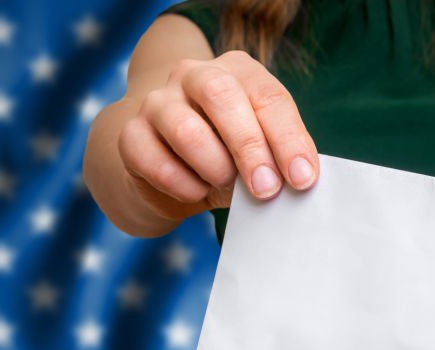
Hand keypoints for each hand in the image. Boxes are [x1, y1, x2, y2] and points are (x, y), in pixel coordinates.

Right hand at [118, 50, 317, 219]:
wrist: (171, 168)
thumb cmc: (229, 156)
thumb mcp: (261, 152)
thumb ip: (278, 158)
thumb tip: (300, 179)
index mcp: (237, 71)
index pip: (267, 96)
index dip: (288, 139)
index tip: (302, 179)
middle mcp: (193, 75)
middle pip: (221, 96)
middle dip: (249, 147)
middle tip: (266, 189)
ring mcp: (158, 102)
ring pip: (186, 130)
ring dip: (215, 168)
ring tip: (226, 186)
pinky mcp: (131, 135)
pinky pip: (156, 162)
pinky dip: (183, 186)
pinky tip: (197, 192)